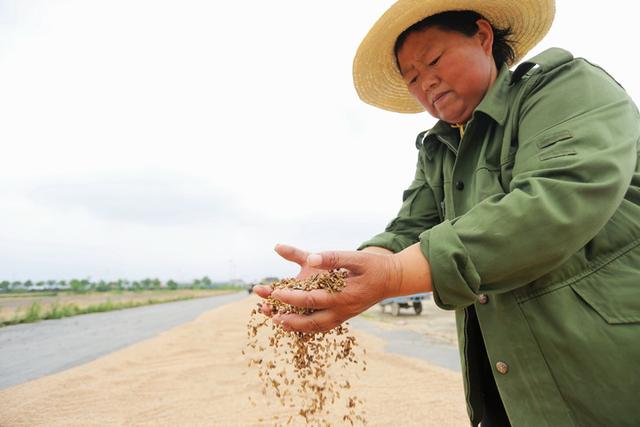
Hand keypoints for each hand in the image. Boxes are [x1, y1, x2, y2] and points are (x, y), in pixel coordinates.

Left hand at [263, 247, 402, 332]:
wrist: (393, 280)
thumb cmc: (374, 266)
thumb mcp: (355, 257)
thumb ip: (332, 258)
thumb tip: (309, 259)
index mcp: (344, 295)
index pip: (312, 300)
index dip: (292, 297)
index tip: (275, 293)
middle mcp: (343, 310)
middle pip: (311, 321)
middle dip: (289, 319)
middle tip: (271, 314)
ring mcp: (344, 316)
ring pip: (317, 328)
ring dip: (296, 327)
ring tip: (278, 322)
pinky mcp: (344, 317)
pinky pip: (323, 327)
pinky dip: (308, 327)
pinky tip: (295, 324)